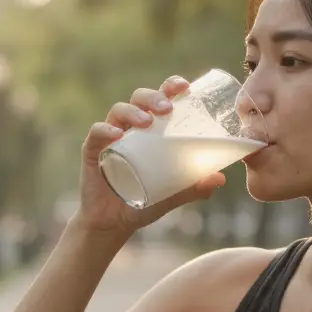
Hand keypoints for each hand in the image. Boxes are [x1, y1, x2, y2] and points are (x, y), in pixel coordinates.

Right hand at [73, 75, 226, 236]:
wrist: (113, 224)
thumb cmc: (143, 202)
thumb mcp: (172, 194)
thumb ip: (194, 186)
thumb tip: (220, 177)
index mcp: (150, 130)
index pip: (159, 98)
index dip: (170, 86)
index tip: (184, 87)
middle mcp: (129, 128)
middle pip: (139, 98)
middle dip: (154, 96)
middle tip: (167, 109)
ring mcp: (109, 138)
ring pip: (118, 111)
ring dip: (133, 112)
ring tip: (147, 122)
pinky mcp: (92, 151)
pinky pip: (96, 133)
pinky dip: (105, 130)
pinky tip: (116, 135)